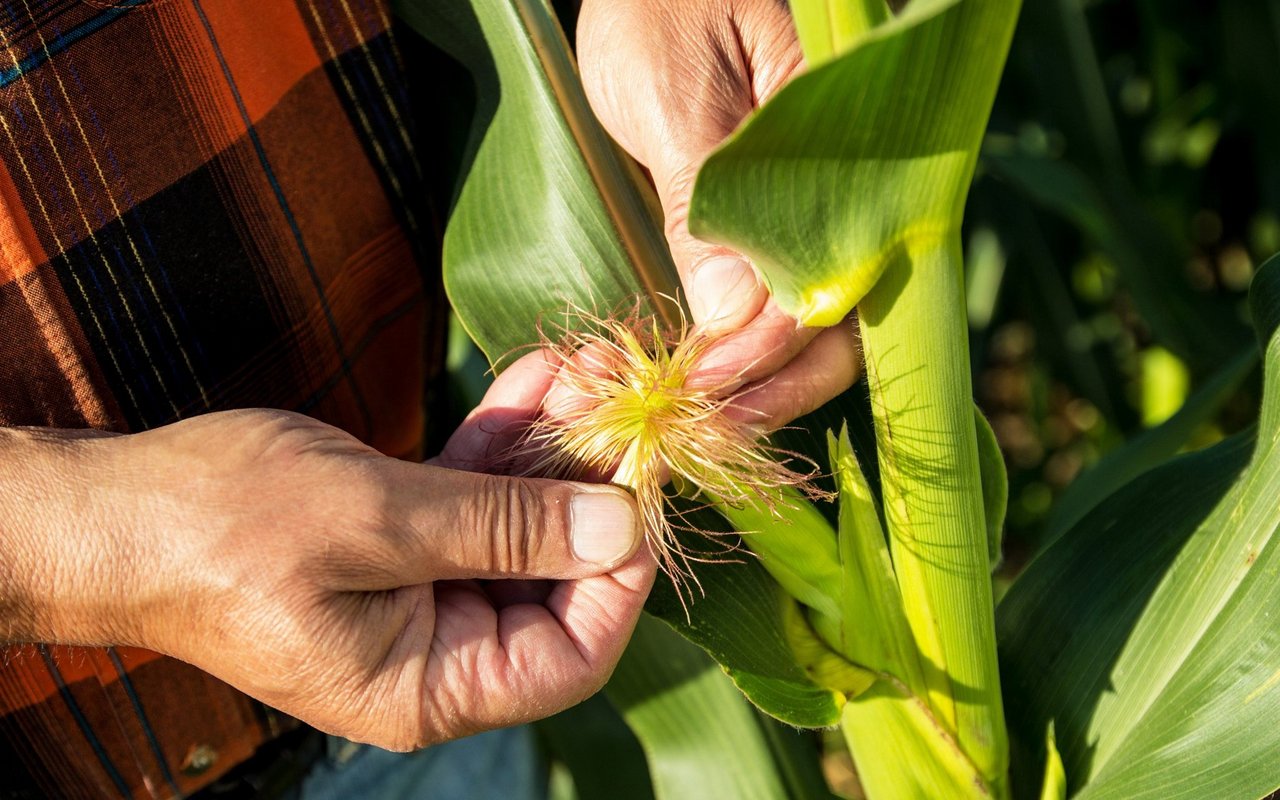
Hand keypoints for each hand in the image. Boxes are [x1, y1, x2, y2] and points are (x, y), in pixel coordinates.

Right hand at [0, 410, 651, 749]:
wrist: (112, 508)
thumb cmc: (223, 528)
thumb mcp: (379, 522)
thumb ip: (505, 529)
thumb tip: (620, 529)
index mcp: (430, 685)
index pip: (571, 656)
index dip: (619, 578)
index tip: (637, 489)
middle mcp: (433, 650)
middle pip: (553, 580)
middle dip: (588, 488)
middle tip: (616, 398)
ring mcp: (415, 593)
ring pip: (517, 525)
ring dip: (550, 449)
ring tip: (584, 369)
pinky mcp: (395, 539)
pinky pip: (470, 495)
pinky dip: (500, 441)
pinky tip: (535, 377)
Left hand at [578, 0, 860, 430]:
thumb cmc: (661, 7)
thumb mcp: (676, 98)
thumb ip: (708, 206)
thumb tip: (738, 321)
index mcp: (852, 155)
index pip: (844, 280)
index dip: (780, 347)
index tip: (710, 382)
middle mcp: (843, 196)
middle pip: (837, 320)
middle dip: (772, 385)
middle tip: (702, 431)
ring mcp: (805, 216)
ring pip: (801, 323)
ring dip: (751, 381)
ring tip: (691, 423)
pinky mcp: (762, 227)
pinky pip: (764, 302)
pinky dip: (729, 349)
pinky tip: (691, 379)